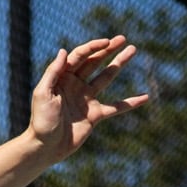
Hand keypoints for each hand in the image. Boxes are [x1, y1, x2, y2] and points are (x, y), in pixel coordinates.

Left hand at [28, 34, 150, 157]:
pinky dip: (131, 102)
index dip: (93, 47)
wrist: (46, 147)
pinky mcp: (95, 115)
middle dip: (108, 49)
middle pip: (94, 62)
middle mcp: (75, 85)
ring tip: (132, 50)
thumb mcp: (43, 94)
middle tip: (122, 39)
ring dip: (119, 64)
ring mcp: (86, 99)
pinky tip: (145, 97)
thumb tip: (64, 51)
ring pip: (106, 77)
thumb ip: (53, 72)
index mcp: (62, 78)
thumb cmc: (41, 121)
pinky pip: (116, 107)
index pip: (79, 56)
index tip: (107, 42)